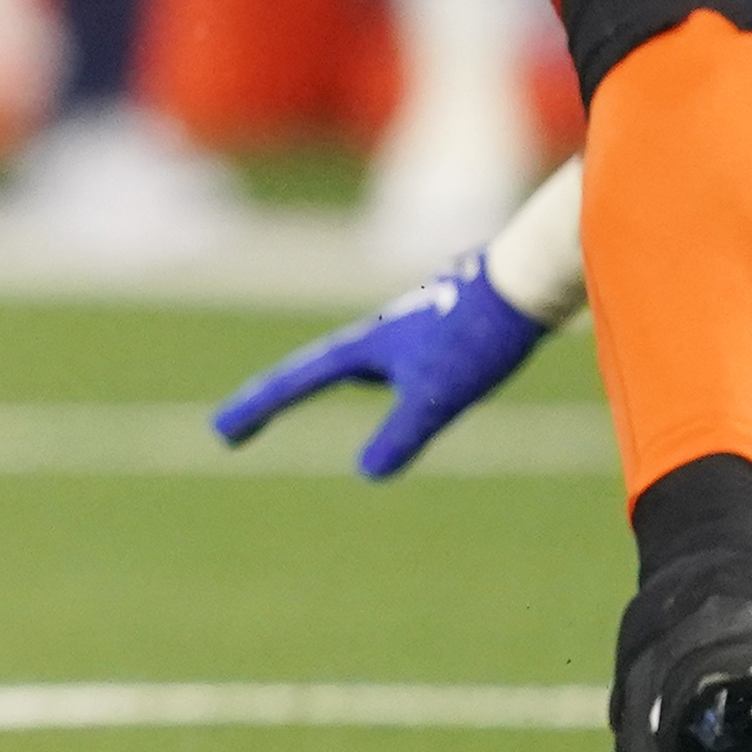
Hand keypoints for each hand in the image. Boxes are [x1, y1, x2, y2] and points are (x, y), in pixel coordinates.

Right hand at [207, 254, 552, 479]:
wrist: (529, 279)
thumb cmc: (478, 336)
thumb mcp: (436, 397)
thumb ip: (400, 435)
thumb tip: (368, 472)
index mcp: (367, 347)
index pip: (297, 381)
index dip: (257, 408)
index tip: (222, 432)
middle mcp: (382, 334)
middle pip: (321, 367)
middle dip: (285, 393)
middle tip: (252, 420)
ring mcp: (414, 328)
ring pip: (365, 360)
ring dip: (340, 379)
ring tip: (338, 392)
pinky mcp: (446, 327)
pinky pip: (403, 357)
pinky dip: (389, 374)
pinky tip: (416, 379)